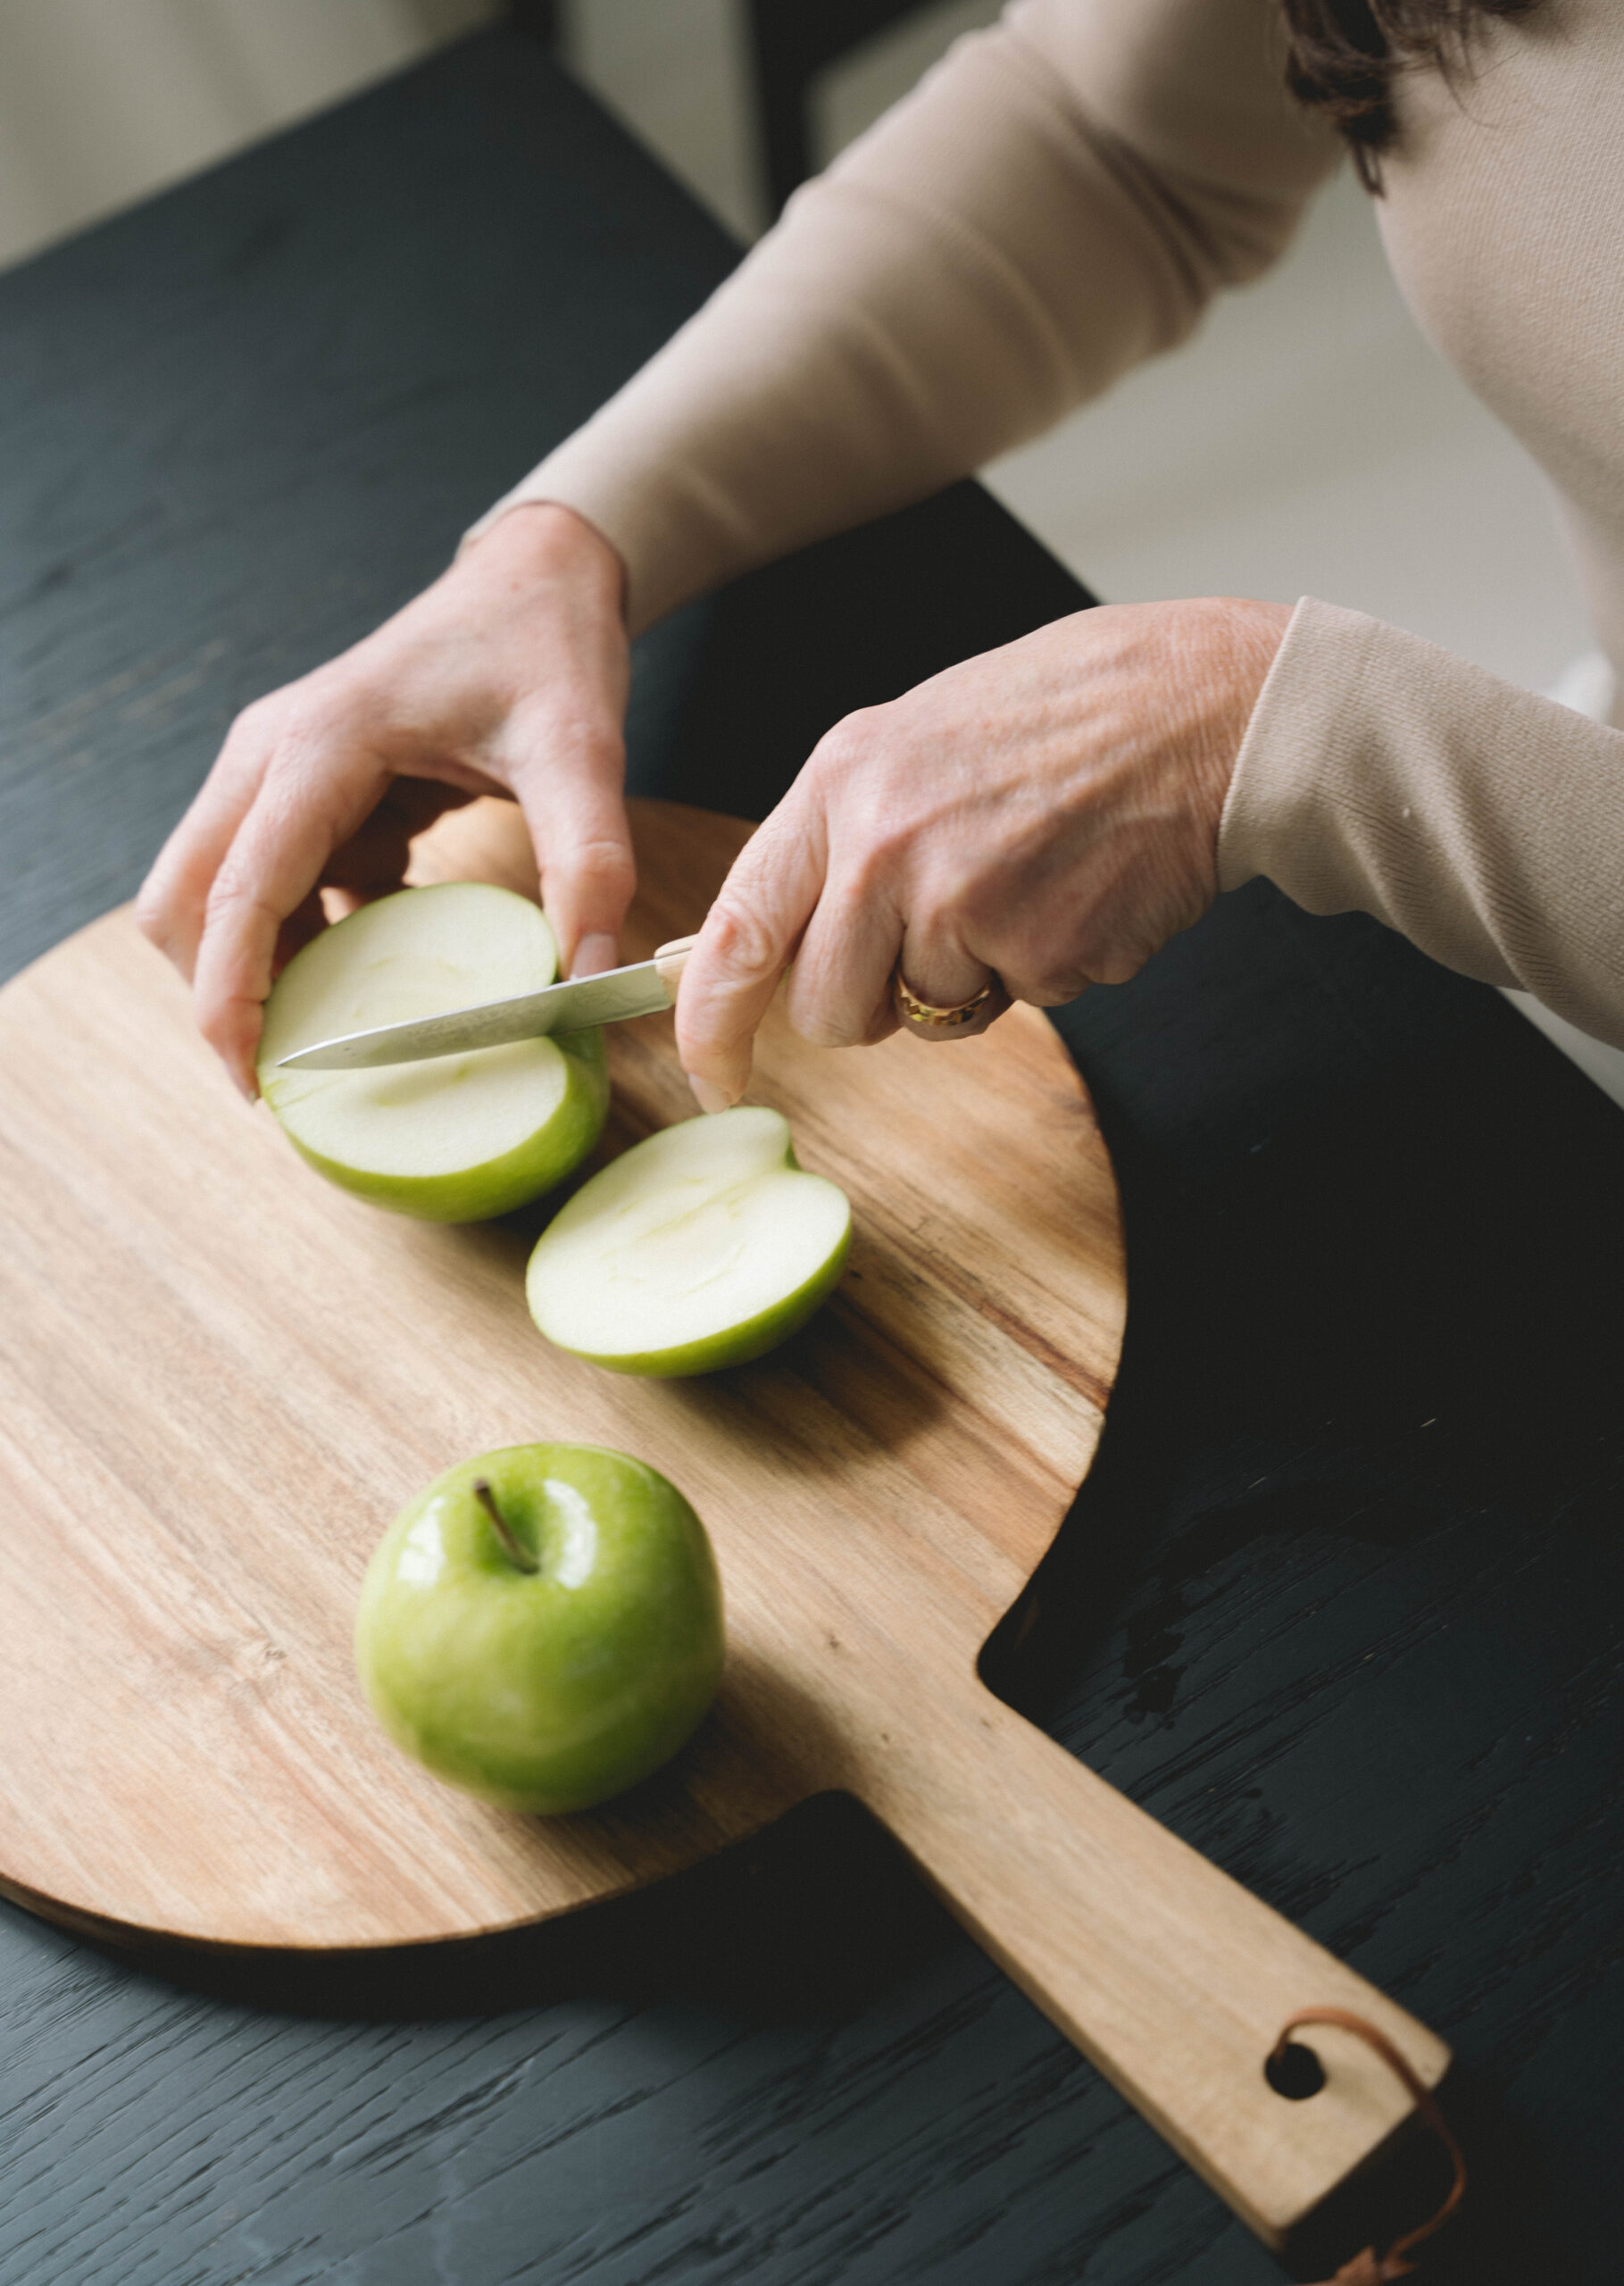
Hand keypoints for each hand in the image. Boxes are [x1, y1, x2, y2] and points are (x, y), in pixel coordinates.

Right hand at [137, 503, 631, 1096]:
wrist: (538, 577)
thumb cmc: (548, 649)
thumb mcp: (582, 754)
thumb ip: (588, 865)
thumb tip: (591, 980)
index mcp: (318, 746)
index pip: (236, 893)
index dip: (229, 997)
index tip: (255, 1082)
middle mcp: (270, 756)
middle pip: (185, 901)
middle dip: (217, 996)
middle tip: (286, 1082)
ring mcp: (278, 773)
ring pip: (215, 898)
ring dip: (256, 973)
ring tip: (328, 1046)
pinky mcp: (307, 792)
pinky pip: (273, 889)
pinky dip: (303, 943)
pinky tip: (372, 978)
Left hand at [675, 597, 1290, 1107]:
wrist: (1202, 709)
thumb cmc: (1062, 717)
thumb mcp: (912, 743)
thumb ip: (837, 840)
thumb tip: (767, 946)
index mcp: (840, 783)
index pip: (735, 931)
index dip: (708, 1022)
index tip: (710, 1073)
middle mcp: (884, 846)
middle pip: (828, 1009)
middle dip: (873, 1006)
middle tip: (938, 939)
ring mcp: (962, 902)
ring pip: (925, 1018)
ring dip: (972, 979)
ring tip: (1025, 879)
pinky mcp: (1041, 951)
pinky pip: (1019, 1003)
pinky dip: (1050, 964)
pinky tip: (1078, 886)